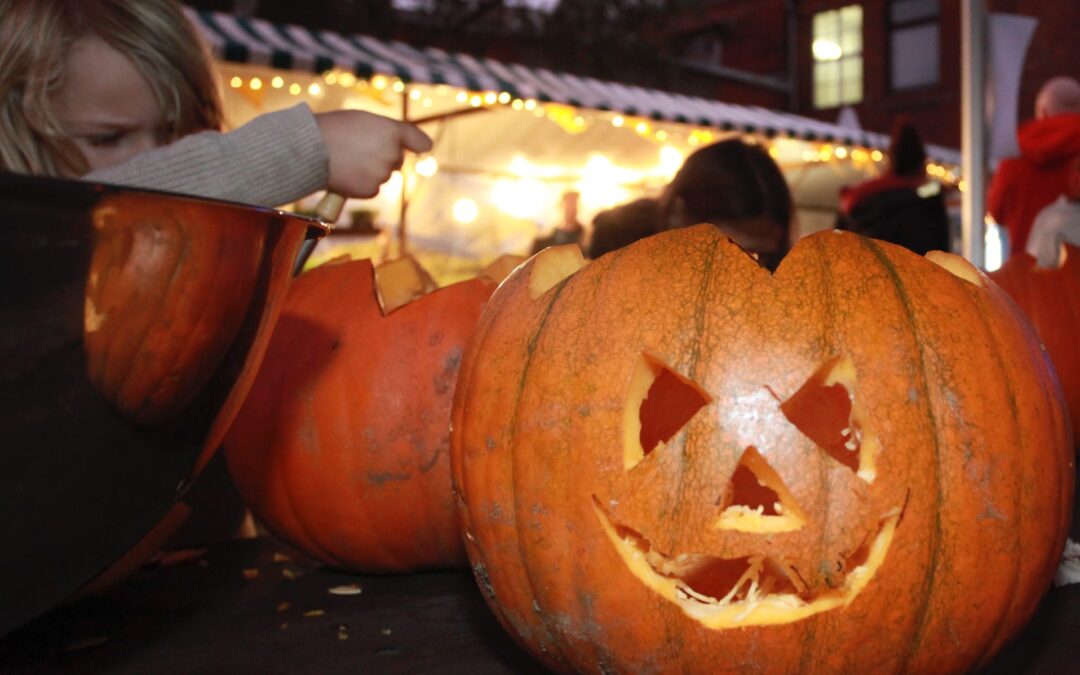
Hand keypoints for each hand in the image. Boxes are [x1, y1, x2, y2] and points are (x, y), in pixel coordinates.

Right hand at [314, 110, 432, 197]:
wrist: (311, 150)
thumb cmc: (333, 129)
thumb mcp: (363, 120)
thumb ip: (384, 132)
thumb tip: (394, 149)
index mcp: (392, 131)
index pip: (417, 140)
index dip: (420, 144)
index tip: (424, 147)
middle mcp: (392, 153)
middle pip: (396, 160)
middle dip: (383, 157)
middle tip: (357, 149)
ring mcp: (383, 174)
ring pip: (382, 175)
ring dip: (370, 170)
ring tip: (346, 160)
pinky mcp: (372, 190)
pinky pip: (372, 188)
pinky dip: (361, 184)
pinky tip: (346, 174)